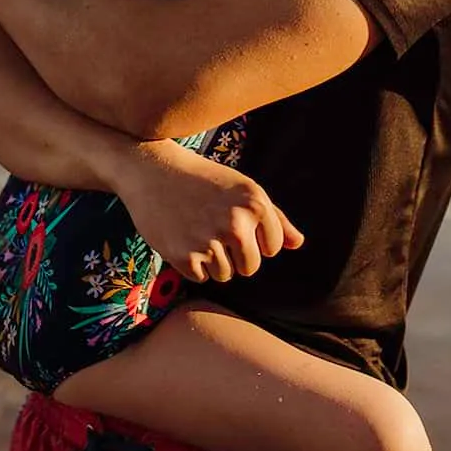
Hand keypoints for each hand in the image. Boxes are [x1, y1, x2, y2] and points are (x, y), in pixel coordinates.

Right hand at [113, 140, 304, 283]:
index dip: (254, 238)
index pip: (272, 248)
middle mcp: (236, 223)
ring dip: (213, 260)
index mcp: (256, 204)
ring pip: (225, 275)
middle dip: (236, 255)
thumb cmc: (204, 180)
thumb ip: (274, 218)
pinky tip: (182, 238)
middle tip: (213, 229)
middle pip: (250, 267)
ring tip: (197, 231)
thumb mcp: (244, 189)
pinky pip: (201, 278)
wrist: (153, 172)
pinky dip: (192, 265)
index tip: (233, 220)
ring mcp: (209, 241)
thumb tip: (297, 244)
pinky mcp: (183, 256)